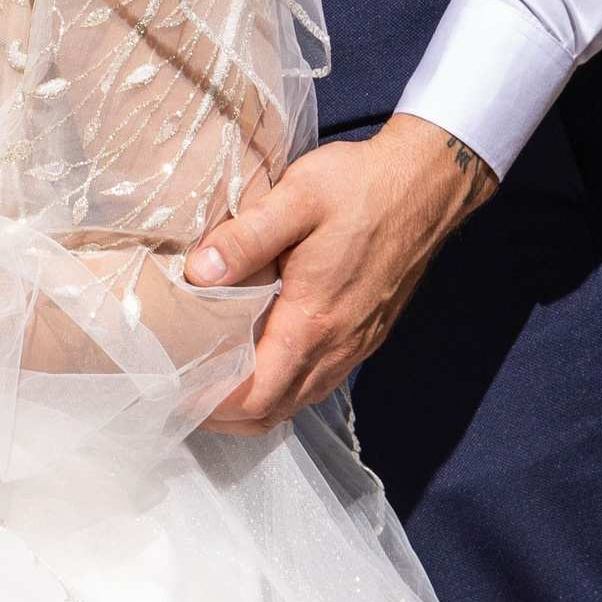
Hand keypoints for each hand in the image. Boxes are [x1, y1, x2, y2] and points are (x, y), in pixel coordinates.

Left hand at [184, 114, 497, 435]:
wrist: (427, 184)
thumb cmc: (361, 186)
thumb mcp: (297, 197)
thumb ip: (245, 236)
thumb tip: (197, 273)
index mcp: (314, 320)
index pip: (258, 394)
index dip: (213, 406)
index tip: (175, 394)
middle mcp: (338, 344)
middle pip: (274, 411)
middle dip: (225, 416)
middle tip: (181, 397)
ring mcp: (356, 342)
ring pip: (298, 399)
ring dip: (254, 404)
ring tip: (211, 385)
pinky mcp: (366, 332)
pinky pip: (318, 380)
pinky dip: (283, 387)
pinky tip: (262, 361)